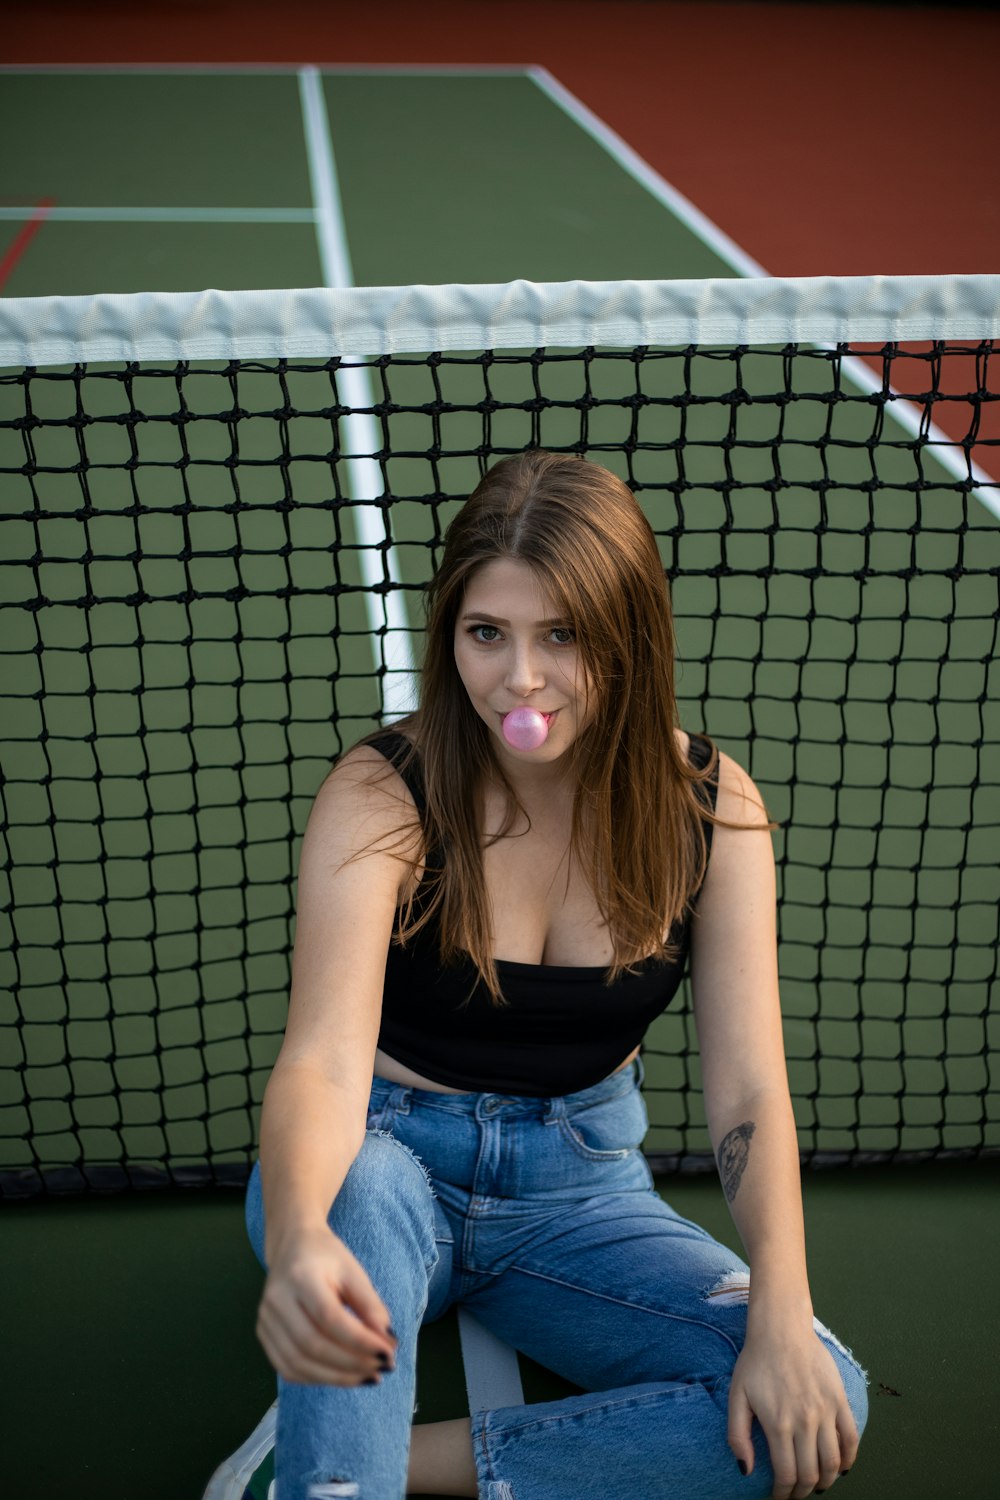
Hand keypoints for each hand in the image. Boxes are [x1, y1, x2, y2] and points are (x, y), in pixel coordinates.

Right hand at [256, 1225, 398, 1384]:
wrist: (291, 1246)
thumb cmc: (326, 1258)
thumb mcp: (353, 1272)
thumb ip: (370, 1306)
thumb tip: (387, 1343)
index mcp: (300, 1276)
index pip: (329, 1318)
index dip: (360, 1341)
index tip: (388, 1353)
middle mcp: (277, 1300)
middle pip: (312, 1345)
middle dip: (351, 1364)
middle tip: (381, 1368)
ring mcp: (265, 1319)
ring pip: (298, 1364)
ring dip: (336, 1378)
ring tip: (367, 1376)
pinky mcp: (263, 1335)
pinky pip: (288, 1369)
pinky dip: (317, 1378)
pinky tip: (342, 1375)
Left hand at [728, 1322, 858, 1497]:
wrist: (781, 1328)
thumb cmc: (755, 1362)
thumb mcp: (736, 1396)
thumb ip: (737, 1436)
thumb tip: (746, 1471)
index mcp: (778, 1423)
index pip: (786, 1475)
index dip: (784, 1493)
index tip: (779, 1496)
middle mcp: (804, 1421)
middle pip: (810, 1474)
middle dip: (803, 1491)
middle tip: (796, 1492)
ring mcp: (825, 1411)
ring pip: (833, 1462)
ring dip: (827, 1481)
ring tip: (817, 1484)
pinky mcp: (839, 1399)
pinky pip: (851, 1438)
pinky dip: (849, 1458)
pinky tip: (842, 1466)